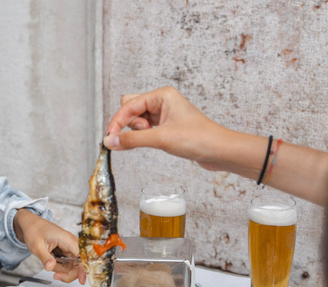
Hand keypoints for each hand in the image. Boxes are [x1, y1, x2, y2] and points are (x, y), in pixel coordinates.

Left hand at [13, 209, 84, 283]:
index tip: (82, 280)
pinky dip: (59, 267)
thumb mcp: (37, 246)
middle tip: (56, 276)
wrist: (31, 225)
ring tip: (48, 261)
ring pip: (72, 266)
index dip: (83, 269)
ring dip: (60, 269)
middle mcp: (72, 244)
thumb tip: (50, 267)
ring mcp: (70, 248)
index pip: (81, 257)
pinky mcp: (67, 252)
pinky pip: (67, 264)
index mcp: (68, 240)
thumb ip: (45, 257)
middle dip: (68, 273)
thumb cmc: (34, 231)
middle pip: (79, 265)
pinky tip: (51, 260)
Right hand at [102, 86, 228, 170]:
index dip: (117, 121)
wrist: (219, 151)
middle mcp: (162, 101)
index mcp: (162, 95)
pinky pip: (145, 129)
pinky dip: (143, 137)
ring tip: (154, 139)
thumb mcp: (161, 139)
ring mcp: (164, 114)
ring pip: (136, 120)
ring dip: (137, 132)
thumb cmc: (198, 139)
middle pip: (130, 108)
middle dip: (129, 124)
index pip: (128, 104)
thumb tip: (109, 141)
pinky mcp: (166, 127)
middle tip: (143, 134)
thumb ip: (132, 140)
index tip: (109, 138)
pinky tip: (153, 143)